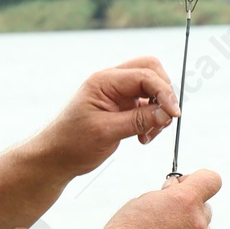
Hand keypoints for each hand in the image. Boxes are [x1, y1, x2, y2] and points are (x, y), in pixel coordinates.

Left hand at [38, 56, 180, 177]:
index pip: (144, 75)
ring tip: (149, 134)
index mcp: (104, 81)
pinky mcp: (122, 107)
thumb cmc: (72, 143)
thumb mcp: (106, 132)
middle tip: (165, 119)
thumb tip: (166, 113)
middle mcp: (112, 82)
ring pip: (152, 88)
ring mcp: (118, 94)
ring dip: (159, 109)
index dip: (164, 92)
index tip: (174, 114)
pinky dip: (152, 119)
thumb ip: (138, 120)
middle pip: (151, 71)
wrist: (56, 157)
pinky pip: (147, 105)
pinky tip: (144, 137)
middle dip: (164, 93)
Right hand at [103, 169, 221, 228]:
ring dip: (188, 228)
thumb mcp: (142, 202)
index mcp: (185, 200)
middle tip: (166, 212)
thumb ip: (165, 194)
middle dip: (189, 206)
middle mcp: (197, 222)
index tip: (182, 186)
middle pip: (205, 206)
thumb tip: (175, 189)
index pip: (211, 180)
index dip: (198, 180)